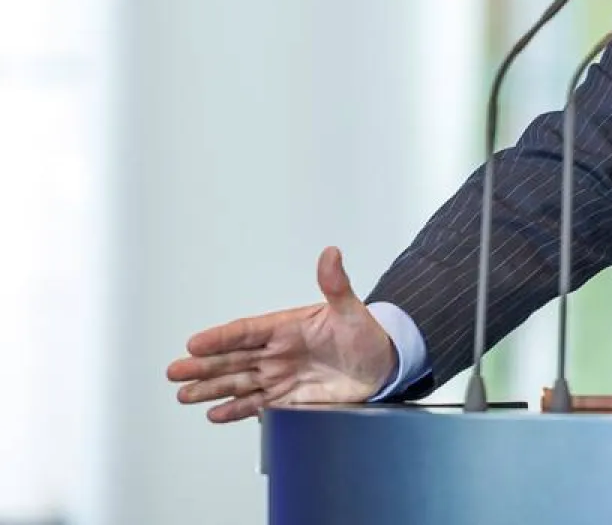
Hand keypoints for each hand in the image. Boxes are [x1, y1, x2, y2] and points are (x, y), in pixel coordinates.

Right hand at [166, 246, 396, 422]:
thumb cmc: (366, 335)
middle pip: (233, 359)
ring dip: (210, 389)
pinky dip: (235, 410)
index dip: (221, 338)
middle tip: (175, 372)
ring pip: (237, 383)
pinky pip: (255, 405)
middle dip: (203, 366)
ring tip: (184, 394)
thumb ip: (336, 285)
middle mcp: (277, 352)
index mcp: (287, 327)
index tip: (196, 343)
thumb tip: (331, 254)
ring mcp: (280, 376)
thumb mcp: (352, 310)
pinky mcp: (288, 399)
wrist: (382, 367)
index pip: (246, 331)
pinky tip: (215, 413)